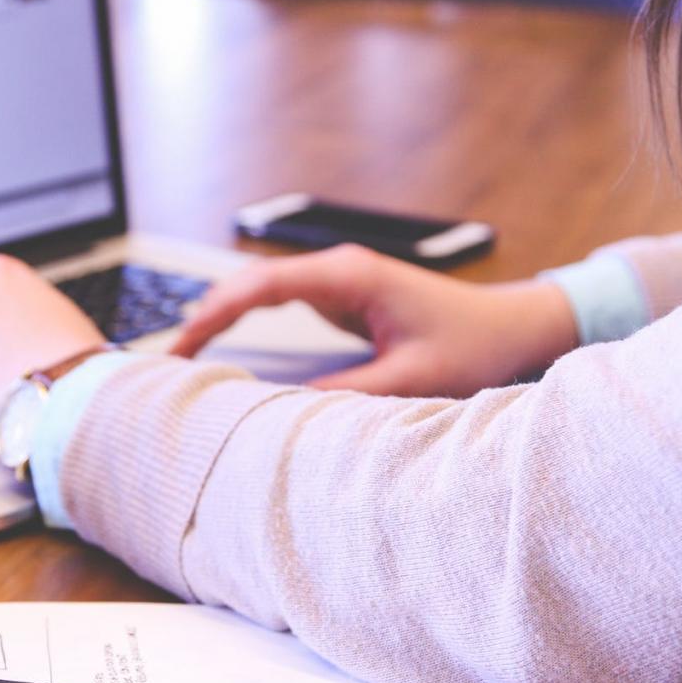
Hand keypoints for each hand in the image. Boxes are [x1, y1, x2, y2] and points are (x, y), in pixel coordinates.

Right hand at [170, 244, 577, 397]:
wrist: (513, 327)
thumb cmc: (474, 346)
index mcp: (350, 276)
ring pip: (261, 292)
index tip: (182, 345)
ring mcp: (340, 281)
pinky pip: (281, 304)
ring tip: (183, 358)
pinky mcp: (344, 298)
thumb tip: (283, 412)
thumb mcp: (411, 379)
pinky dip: (247, 323)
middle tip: (167, 361)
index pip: (262, 286)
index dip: (215, 313)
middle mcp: (339, 270)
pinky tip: (224, 348)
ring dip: (222, 318)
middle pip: (250, 284)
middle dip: (206, 316)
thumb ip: (347, 394)